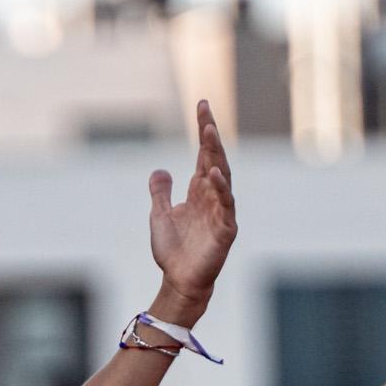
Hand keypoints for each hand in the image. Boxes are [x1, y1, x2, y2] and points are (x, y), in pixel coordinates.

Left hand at [144, 101, 236, 321]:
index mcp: (199, 191)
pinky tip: (214, 174)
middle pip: (215, 159)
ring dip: (216, 155)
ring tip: (209, 133)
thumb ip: (161, 192)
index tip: (201, 104)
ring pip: (223, 177)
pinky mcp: (225, 230)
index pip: (204, 154)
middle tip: (205, 113)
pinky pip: (226, 206)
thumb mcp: (159, 215)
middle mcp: (212, 197)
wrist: (178, 280)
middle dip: (210, 136)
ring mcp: (221, 212)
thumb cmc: (173, 250)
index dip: (203, 130)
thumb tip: (160, 170)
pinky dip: (221, 190)